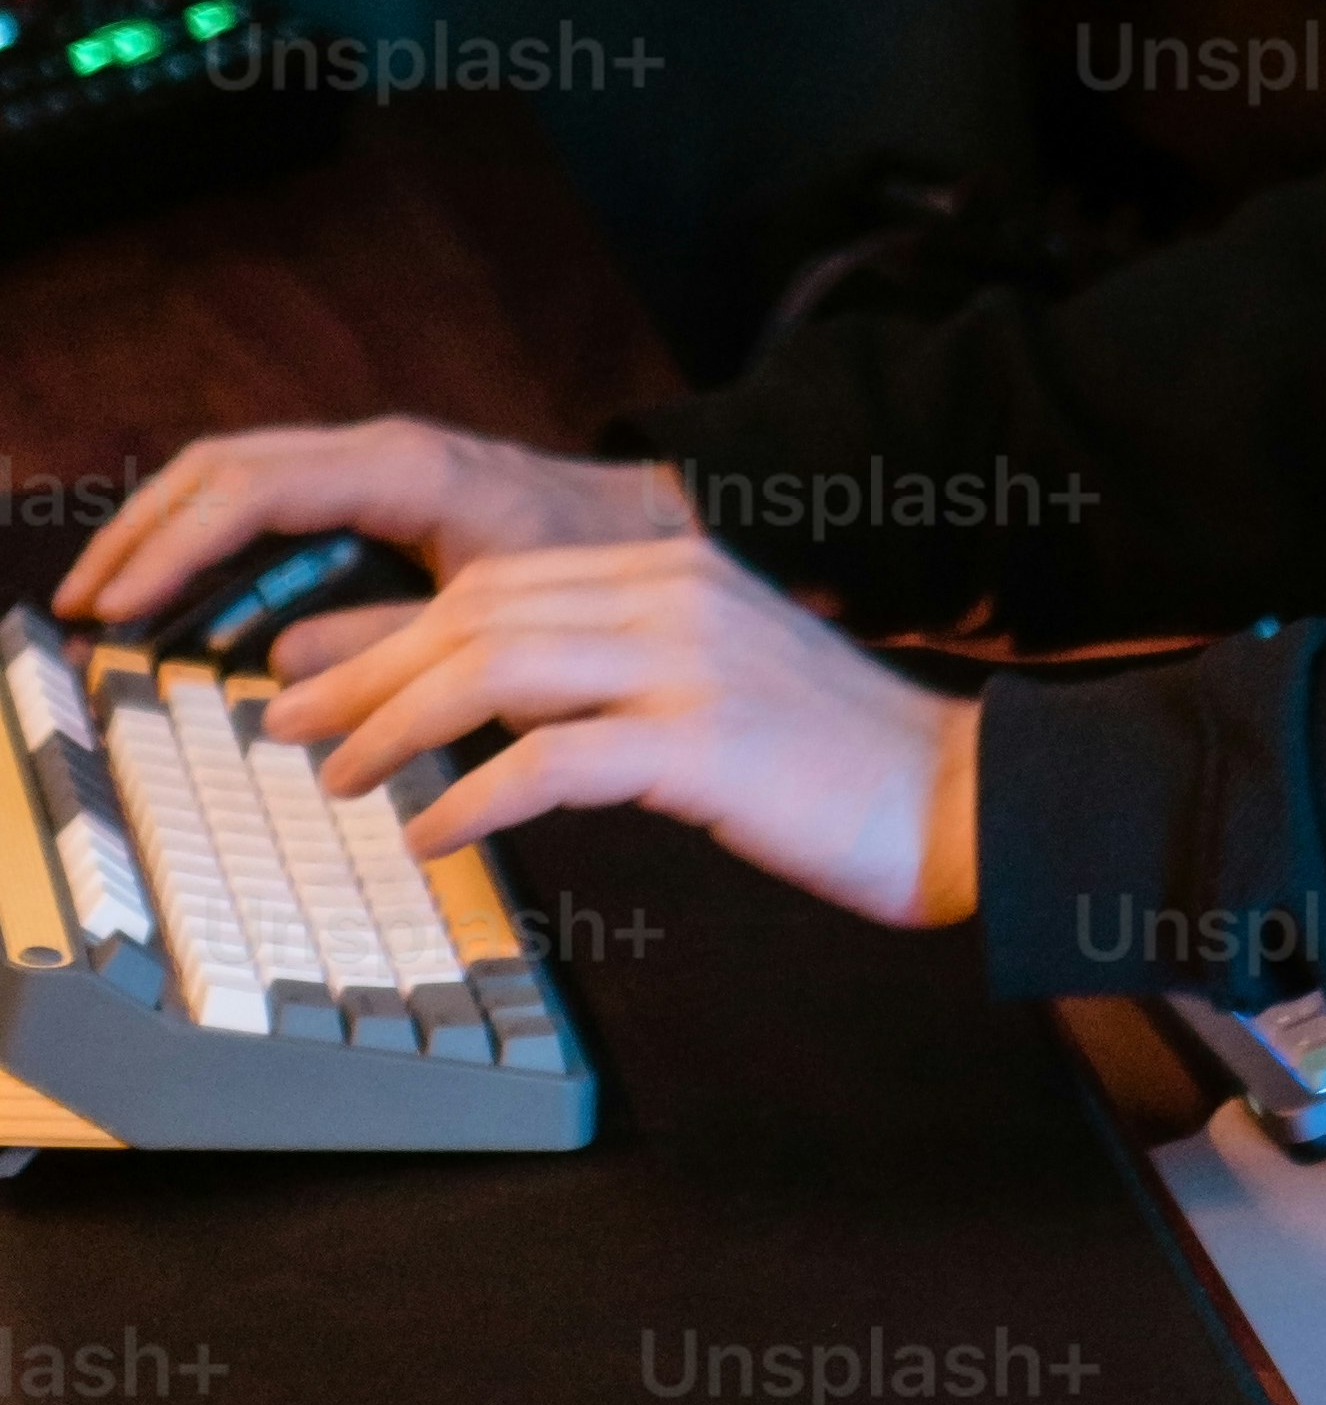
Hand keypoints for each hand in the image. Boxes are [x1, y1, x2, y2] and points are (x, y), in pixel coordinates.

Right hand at [57, 413, 688, 626]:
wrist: (657, 524)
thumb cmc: (590, 568)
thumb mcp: (492, 619)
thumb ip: (389, 644)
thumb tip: (279, 674)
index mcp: (403, 470)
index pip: (254, 489)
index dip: (175, 546)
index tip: (117, 606)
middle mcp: (381, 449)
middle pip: (223, 465)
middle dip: (144, 529)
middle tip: (81, 603)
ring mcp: (377, 457)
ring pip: (238, 469)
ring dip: (167, 526)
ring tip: (109, 596)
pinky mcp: (379, 483)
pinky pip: (272, 490)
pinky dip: (213, 531)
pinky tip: (181, 587)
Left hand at [256, 529, 981, 932]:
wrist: (960, 796)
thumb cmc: (833, 764)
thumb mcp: (717, 688)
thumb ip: (618, 678)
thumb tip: (499, 719)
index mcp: (673, 569)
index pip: (495, 582)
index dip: (387, 626)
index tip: (309, 672)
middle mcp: (674, 594)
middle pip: (477, 614)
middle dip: (365, 671)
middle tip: (286, 727)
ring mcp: (691, 663)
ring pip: (499, 669)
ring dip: (397, 724)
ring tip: (339, 778)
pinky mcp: (705, 742)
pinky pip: (555, 760)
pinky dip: (477, 796)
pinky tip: (435, 834)